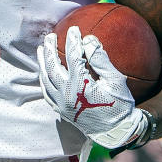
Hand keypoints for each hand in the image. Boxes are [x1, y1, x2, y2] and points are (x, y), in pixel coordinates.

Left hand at [37, 25, 147, 149]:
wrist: (116, 133)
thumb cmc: (120, 106)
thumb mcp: (116, 81)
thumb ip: (101, 60)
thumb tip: (89, 39)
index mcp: (79, 86)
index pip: (72, 57)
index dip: (72, 41)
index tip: (74, 29)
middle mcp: (66, 95)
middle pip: (52, 67)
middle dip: (49, 49)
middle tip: (50, 36)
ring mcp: (61, 104)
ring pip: (45, 80)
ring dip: (42, 63)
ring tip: (41, 50)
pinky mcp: (60, 111)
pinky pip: (47, 93)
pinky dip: (44, 80)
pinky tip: (45, 72)